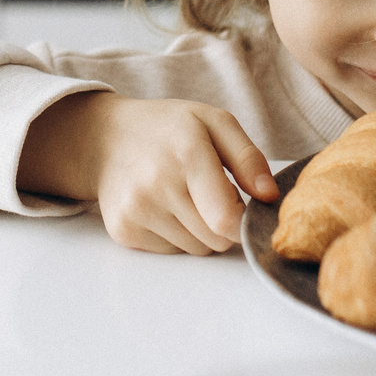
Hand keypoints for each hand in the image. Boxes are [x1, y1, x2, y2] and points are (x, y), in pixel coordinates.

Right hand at [17, 92, 277, 254]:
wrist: (106, 138)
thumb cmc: (169, 129)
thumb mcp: (214, 123)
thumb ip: (249, 158)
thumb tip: (270, 197)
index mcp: (187, 152)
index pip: (226, 219)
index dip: (242, 222)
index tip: (241, 207)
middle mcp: (156, 184)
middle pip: (215, 239)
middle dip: (222, 224)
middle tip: (207, 194)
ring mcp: (136, 210)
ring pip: (195, 249)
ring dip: (199, 231)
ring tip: (183, 197)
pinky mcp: (123, 230)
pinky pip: (171, 252)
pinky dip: (175, 236)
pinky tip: (163, 207)